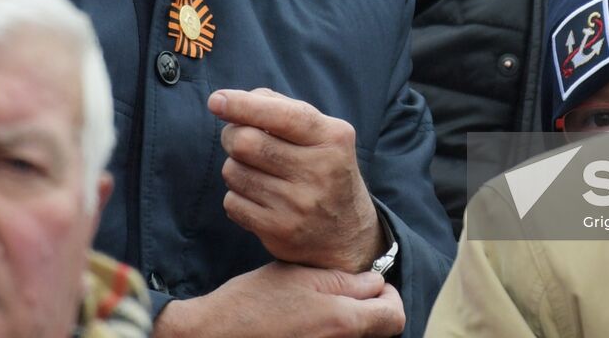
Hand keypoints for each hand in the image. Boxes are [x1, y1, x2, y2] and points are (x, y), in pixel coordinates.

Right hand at [155, 262, 404, 337]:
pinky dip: (331, 335)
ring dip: (350, 324)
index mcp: (343, 322)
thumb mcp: (301, 277)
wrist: (214, 335)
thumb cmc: (253, 302)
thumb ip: (346, 281)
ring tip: (321, 311)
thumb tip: (377, 283)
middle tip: (346, 296)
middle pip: (381, 332)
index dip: (388, 296)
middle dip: (371, 311)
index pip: (394, 316)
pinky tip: (308, 327)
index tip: (371, 286)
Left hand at [211, 87, 384, 271]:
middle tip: (237, 138)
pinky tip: (257, 198)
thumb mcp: (322, 134)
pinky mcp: (280, 231)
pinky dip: (236, 196)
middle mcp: (319, 170)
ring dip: (235, 167)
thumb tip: (232, 101)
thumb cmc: (324, 169)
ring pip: (234, 172)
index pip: (282, 116)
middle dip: (231, 136)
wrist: (348, 235)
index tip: (216, 100)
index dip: (244, 106)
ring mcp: (299, 204)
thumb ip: (282, 109)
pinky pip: (232, 202)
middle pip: (246, 142)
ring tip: (256, 172)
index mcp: (332, 138)